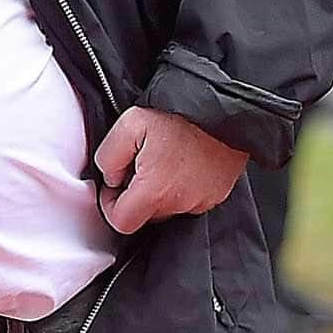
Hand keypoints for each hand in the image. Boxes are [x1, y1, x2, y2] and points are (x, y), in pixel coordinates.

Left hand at [93, 105, 248, 233]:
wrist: (222, 109)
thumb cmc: (179, 115)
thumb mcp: (128, 125)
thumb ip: (109, 157)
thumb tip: (111, 177)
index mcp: (156, 191)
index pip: (122, 222)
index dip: (110, 205)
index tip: (114, 184)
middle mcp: (181, 203)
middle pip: (145, 215)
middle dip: (135, 193)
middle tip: (139, 162)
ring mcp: (202, 201)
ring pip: (167, 207)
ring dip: (159, 190)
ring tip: (163, 158)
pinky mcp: (217, 195)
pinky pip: (189, 200)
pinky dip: (180, 186)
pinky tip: (181, 161)